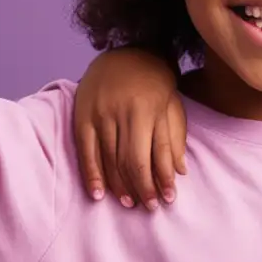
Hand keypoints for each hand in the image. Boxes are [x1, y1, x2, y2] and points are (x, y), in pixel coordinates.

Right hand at [73, 48, 186, 210]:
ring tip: (129, 203)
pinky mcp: (82, 117)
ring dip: (119, 186)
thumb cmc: (155, 82)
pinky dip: (91, 175)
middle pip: (130, 162)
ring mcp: (99, 115)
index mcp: (148, 110)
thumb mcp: (172, 105)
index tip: (169, 199)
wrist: (124, 53)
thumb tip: (179, 172)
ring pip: (108, 160)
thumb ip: (174, 138)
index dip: (161, 180)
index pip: (154, 155)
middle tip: (149, 207)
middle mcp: (121, 113)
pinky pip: (86, 152)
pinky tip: (98, 193)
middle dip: (141, 188)